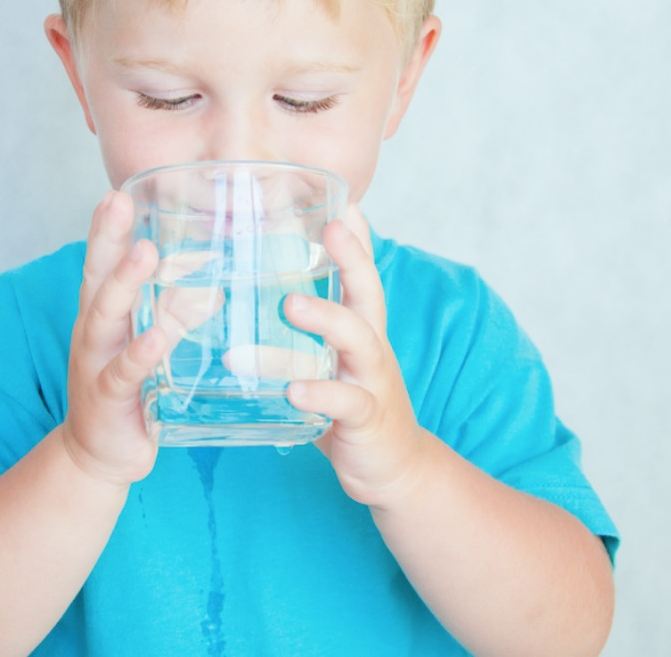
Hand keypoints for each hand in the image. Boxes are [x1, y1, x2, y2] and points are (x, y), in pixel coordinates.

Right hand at [59, 190, 166, 487]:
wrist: (99, 455)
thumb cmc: (129, 390)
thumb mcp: (147, 345)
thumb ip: (172, 313)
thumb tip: (214, 285)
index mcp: (103, 315)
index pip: (101, 263)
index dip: (106, 228)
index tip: (116, 192)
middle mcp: (93, 332)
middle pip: (96, 277)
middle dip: (108, 239)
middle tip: (120, 202)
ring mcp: (95, 364)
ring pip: (105, 317)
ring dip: (125, 284)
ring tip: (144, 253)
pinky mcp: (108, 399)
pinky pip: (124, 373)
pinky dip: (140, 354)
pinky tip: (156, 337)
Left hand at [283, 206, 426, 507]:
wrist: (395, 469)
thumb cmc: (352, 405)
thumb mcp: (336, 361)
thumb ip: (312, 329)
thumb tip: (276, 293)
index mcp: (362, 330)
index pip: (362, 275)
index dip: (356, 239)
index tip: (344, 201)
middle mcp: (372, 348)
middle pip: (369, 294)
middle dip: (353, 258)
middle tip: (328, 229)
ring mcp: (372, 381)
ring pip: (358, 341)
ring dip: (326, 319)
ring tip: (291, 305)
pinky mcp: (366, 420)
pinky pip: (345, 402)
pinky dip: (319, 394)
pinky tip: (292, 390)